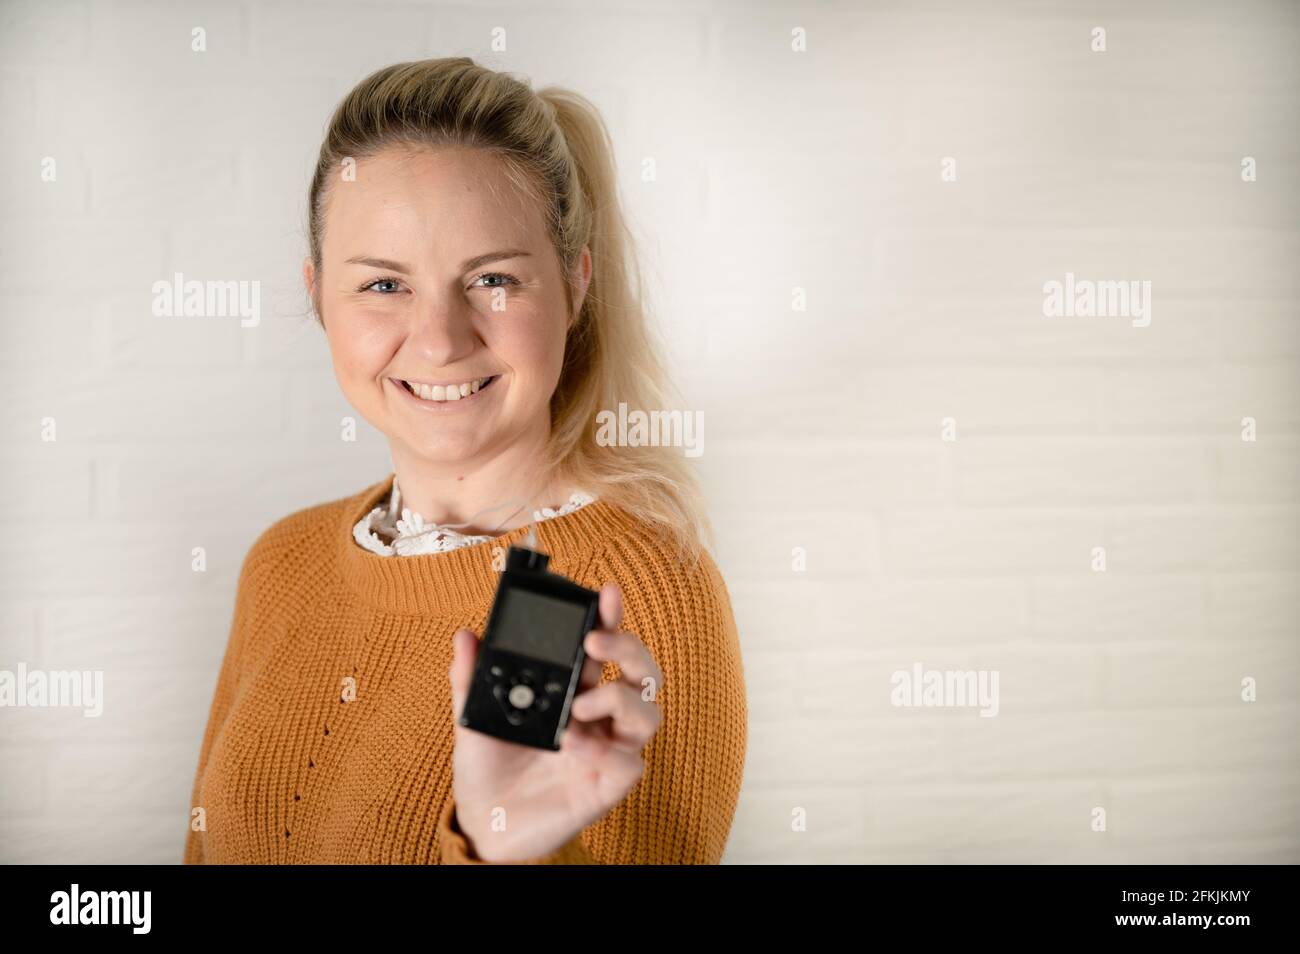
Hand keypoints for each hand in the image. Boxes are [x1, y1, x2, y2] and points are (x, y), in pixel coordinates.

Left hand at [447, 582, 664, 861]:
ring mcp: (608, 748)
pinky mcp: (609, 784)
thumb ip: (470, 677)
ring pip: (649, 712)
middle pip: (641, 671)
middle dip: (628, 647)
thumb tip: (465, 635)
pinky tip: (574, 746)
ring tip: (579, 705)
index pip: (604, 647)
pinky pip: (631, 762)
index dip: (612, 618)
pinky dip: (606, 749)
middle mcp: (599, 715)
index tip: (607, 593)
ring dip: (619, 698)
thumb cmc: (488, 768)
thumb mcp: (472, 716)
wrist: (484, 822)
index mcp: (574, 689)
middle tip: (596, 642)